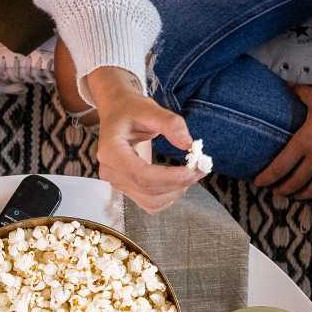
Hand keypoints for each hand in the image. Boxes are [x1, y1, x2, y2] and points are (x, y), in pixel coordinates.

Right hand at [85, 65, 201, 212]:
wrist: (117, 112)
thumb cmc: (130, 109)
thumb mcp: (149, 108)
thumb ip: (170, 123)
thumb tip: (188, 144)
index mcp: (111, 151)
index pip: (141, 174)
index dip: (169, 177)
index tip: (192, 169)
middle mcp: (110, 171)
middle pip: (147, 190)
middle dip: (178, 183)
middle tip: (201, 168)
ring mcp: (117, 182)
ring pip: (150, 201)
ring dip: (175, 191)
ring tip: (192, 173)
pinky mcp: (126, 188)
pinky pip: (150, 203)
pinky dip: (168, 195)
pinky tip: (178, 180)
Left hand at [255, 86, 311, 201]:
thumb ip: (298, 93)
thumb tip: (285, 85)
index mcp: (304, 142)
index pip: (279, 167)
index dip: (267, 178)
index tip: (259, 183)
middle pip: (295, 183)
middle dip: (283, 190)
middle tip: (276, 191)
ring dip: (303, 195)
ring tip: (296, 196)